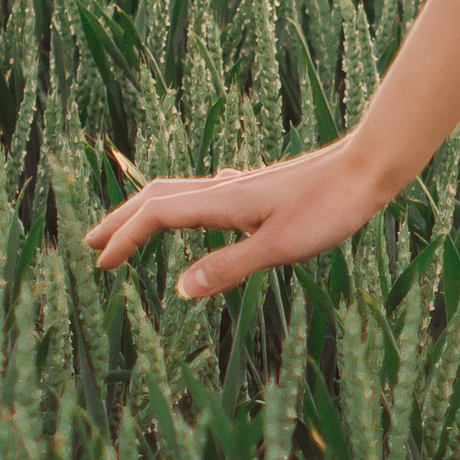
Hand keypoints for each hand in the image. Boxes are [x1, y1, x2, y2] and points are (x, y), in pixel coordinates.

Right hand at [82, 135, 388, 300]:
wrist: (367, 169)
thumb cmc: (328, 209)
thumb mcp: (278, 248)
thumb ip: (228, 268)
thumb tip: (179, 290)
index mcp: (221, 202)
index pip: (155, 216)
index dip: (125, 238)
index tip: (100, 263)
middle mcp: (224, 189)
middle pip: (156, 197)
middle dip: (122, 220)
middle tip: (91, 242)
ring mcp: (242, 186)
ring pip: (180, 192)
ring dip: (148, 211)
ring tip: (132, 229)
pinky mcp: (261, 189)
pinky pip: (208, 193)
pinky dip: (185, 204)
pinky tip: (204, 208)